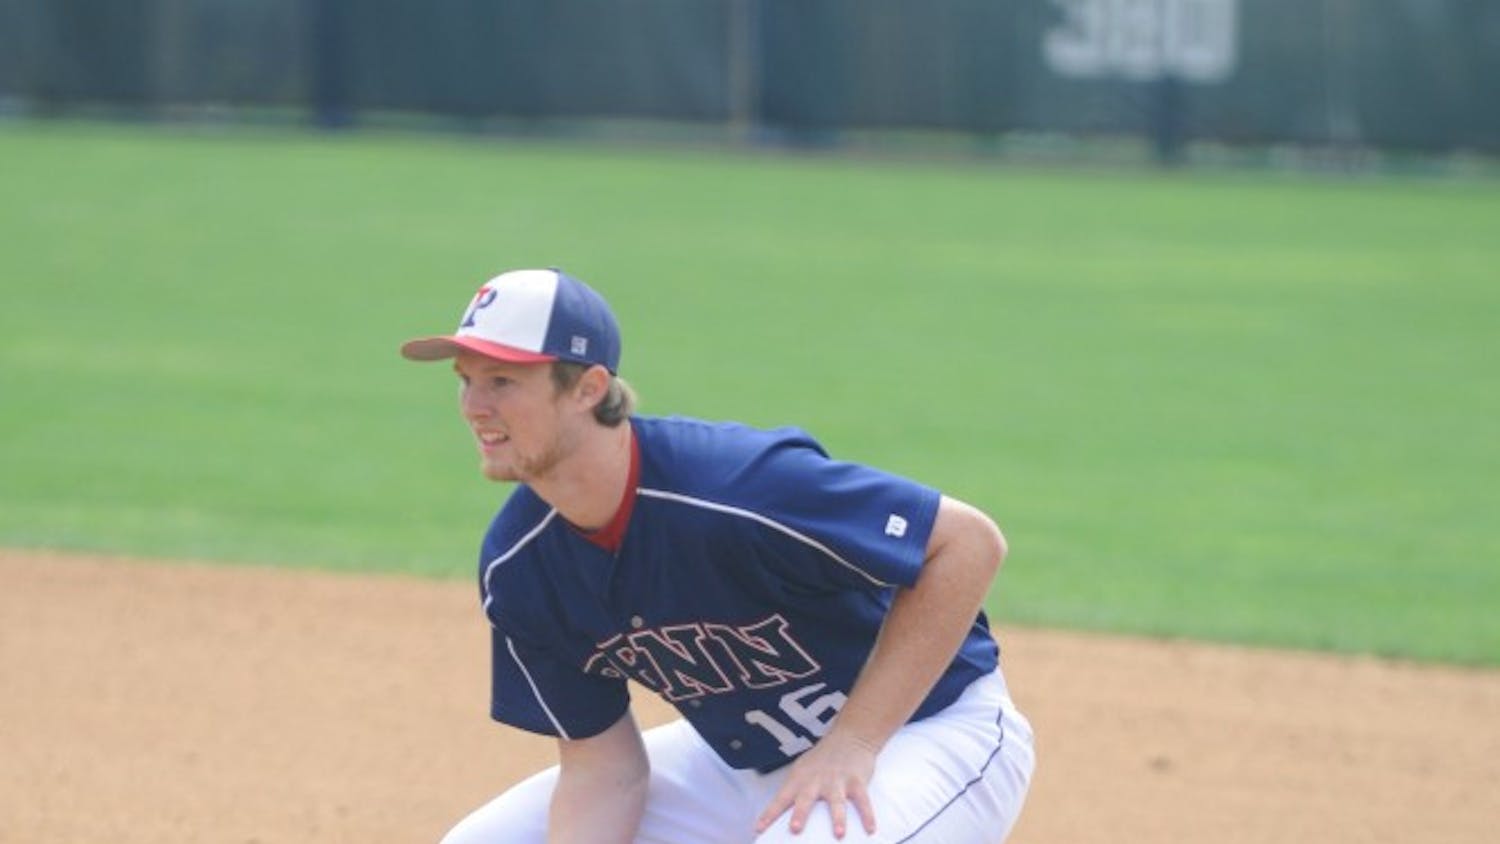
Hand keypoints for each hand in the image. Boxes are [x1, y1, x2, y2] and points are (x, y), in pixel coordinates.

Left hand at [755, 729, 879, 838]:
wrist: (850, 736)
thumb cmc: (822, 760)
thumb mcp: (803, 770)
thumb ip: (795, 792)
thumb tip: (781, 819)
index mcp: (799, 779)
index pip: (781, 799)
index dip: (769, 814)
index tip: (758, 830)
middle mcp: (816, 780)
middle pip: (806, 798)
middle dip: (801, 813)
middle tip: (796, 829)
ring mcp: (837, 780)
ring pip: (836, 801)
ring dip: (838, 818)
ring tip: (839, 834)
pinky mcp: (856, 781)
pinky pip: (863, 800)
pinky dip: (868, 815)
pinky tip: (870, 829)